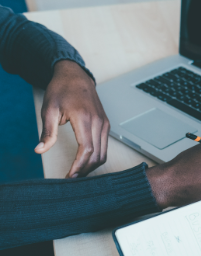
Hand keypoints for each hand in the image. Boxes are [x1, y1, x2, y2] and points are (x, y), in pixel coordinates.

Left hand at [35, 60, 109, 177]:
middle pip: (97, 155)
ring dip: (92, 166)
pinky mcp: (106, 125)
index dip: (79, 166)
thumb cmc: (61, 90)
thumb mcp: (49, 109)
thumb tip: (39, 149)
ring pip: (103, 153)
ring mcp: (105, 124)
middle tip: (71, 179)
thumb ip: (47, 132)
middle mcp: (99, 122)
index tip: (70, 176)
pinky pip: (105, 147)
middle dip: (85, 170)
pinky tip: (85, 162)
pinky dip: (96, 158)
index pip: (86, 149)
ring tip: (78, 173)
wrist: (76, 75)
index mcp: (85, 118)